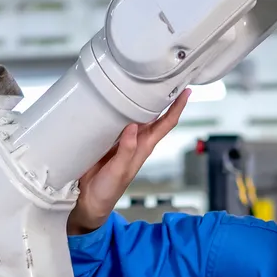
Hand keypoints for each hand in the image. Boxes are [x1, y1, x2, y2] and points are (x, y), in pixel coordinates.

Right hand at [67, 89, 191, 234]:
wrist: (90, 200)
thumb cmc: (108, 191)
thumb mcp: (120, 171)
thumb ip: (126, 151)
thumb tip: (133, 128)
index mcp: (143, 147)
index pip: (166, 124)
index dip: (177, 108)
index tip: (186, 92)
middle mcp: (135, 140)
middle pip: (153, 114)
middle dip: (161, 96)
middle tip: (167, 76)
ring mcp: (120, 138)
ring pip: (134, 113)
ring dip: (138, 99)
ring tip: (142, 80)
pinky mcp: (105, 138)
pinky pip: (113, 118)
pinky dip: (115, 106)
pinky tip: (113, 95)